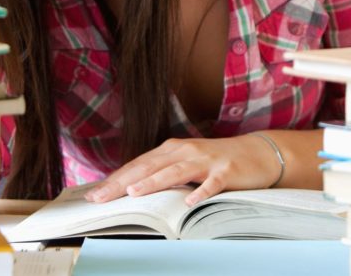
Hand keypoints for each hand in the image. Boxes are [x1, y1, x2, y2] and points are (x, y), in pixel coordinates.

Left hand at [84, 135, 282, 206]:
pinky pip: (211, 184)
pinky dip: (201, 192)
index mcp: (172, 150)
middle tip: (102, 197)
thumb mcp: (186, 164)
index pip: (138, 165)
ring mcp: (205, 160)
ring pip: (175, 171)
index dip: (116, 179)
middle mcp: (185, 151)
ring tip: (135, 192)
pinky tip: (190, 201)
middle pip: (149, 167)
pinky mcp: (225, 171)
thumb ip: (163, 172)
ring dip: (154, 182)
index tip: (94, 195)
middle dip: (123, 182)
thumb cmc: (216, 162)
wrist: (256, 153)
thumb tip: (132, 189)